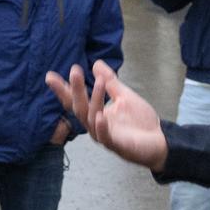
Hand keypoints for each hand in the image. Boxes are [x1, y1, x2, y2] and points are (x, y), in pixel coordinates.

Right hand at [45, 61, 167, 173]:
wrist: (159, 141)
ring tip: (98, 82)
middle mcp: (95, 126)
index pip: (75, 100)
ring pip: (91, 118)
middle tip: (74, 70)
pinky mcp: (116, 145)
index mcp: (95, 114)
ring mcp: (104, 136)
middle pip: (79, 107)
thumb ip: (110, 82)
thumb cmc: (140, 122)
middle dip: (76, 89)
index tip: (50, 76)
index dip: (63, 89)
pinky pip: (105, 137)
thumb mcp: (124, 96)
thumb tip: (96, 64)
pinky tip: (99, 116)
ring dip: (94, 100)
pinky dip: (101, 126)